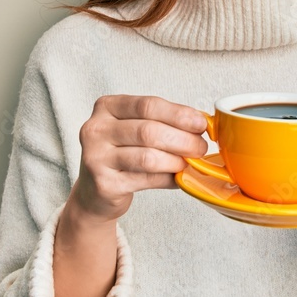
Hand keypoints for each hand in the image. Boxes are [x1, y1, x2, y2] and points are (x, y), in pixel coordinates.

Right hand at [68, 95, 208, 223]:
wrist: (95, 191)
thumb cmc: (122, 153)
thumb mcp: (135, 129)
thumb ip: (162, 122)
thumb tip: (200, 123)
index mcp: (107, 107)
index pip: (147, 105)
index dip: (179, 114)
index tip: (200, 123)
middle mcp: (96, 129)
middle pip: (148, 131)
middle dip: (183, 139)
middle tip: (201, 147)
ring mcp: (96, 158)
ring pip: (148, 157)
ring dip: (177, 160)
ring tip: (190, 162)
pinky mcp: (104, 184)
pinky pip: (146, 180)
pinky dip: (168, 178)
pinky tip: (178, 178)